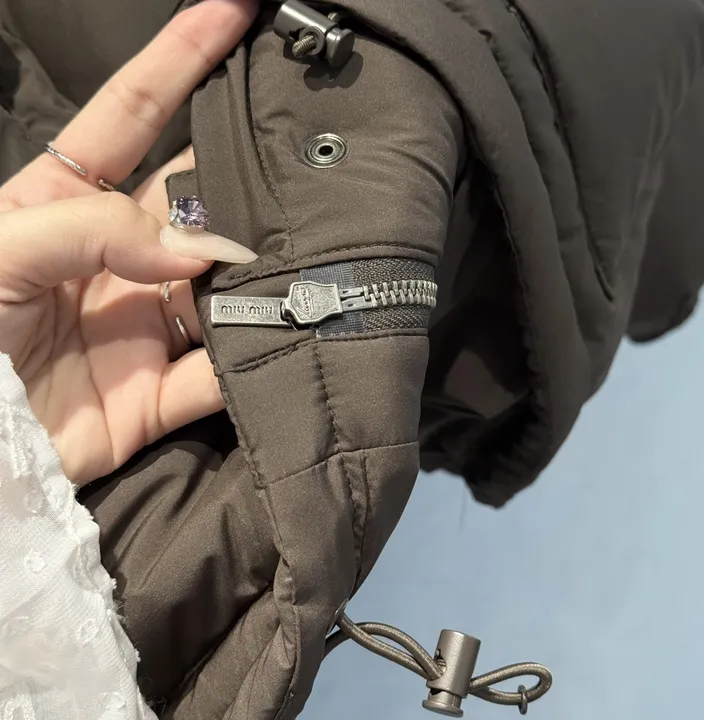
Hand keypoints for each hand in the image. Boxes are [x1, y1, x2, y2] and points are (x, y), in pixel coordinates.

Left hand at [0, 0, 257, 485]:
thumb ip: (89, 229)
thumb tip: (195, 247)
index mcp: (62, 208)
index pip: (131, 114)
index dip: (181, 59)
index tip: (233, 13)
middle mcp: (115, 260)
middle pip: (192, 204)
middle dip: (241, 180)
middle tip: (292, 167)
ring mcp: (143, 326)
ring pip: (219, 289)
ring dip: (256, 277)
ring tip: (300, 257)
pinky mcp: (159, 395)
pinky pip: (217, 374)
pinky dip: (249, 360)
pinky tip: (279, 338)